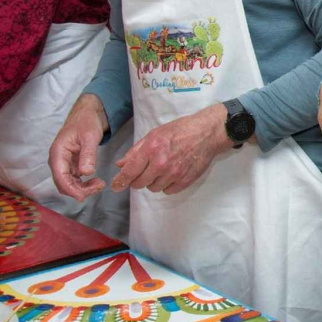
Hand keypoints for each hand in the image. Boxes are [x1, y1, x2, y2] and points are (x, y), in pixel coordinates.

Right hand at [50, 94, 109, 200]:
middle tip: (98, 186)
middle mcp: (57, 160)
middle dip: (79, 190)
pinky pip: (74, 180)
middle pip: (63, 184)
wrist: (88, 114)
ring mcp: (64, 164)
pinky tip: (96, 181)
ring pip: (69, 184)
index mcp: (58, 152)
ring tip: (100, 184)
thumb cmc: (86, 121)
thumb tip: (86, 172)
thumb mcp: (90, 136)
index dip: (70, 189)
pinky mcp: (71, 165)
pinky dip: (84, 184)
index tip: (82, 196)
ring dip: (83, 188)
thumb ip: (88, 154)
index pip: (60, 176)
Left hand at [111, 103, 227, 193]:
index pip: (130, 172)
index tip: (115, 186)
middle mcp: (161, 163)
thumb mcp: (154, 134)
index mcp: (151, 149)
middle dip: (137, 180)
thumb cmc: (179, 130)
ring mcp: (174, 174)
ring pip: (153, 188)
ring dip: (153, 182)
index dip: (120, 181)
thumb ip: (135, 151)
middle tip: (142, 173)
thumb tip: (121, 164)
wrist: (206, 134)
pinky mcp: (185, 181)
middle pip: (139, 184)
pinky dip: (166, 185)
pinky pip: (168, 191)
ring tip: (160, 170)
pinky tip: (170, 175)